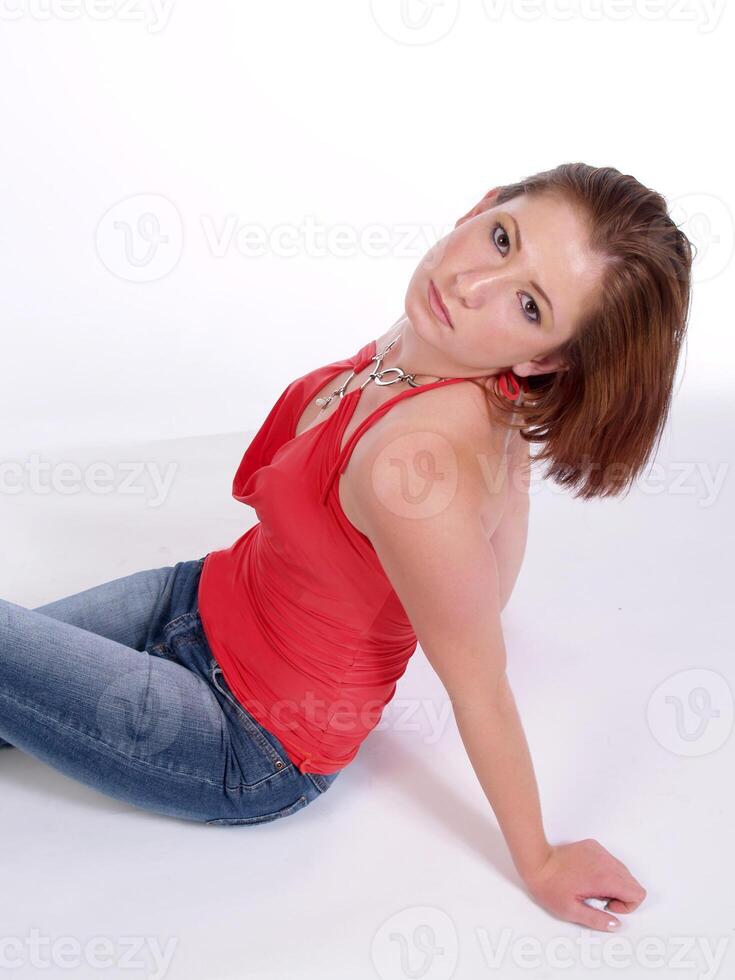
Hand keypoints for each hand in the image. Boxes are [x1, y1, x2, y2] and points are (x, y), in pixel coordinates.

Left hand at [520, 839, 646, 930]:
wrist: (537, 861)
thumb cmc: (551, 887)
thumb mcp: (572, 911)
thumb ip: (597, 920)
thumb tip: (616, 924)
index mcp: (605, 878)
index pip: (637, 893)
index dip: (626, 905)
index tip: (606, 906)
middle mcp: (606, 861)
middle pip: (632, 882)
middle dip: (620, 895)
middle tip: (597, 898)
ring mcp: (600, 851)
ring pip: (622, 871)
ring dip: (613, 883)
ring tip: (590, 888)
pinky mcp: (593, 846)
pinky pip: (609, 861)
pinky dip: (605, 871)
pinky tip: (586, 875)